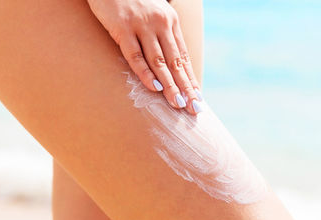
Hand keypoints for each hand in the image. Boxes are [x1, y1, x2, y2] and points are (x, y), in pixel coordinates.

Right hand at [87, 0, 202, 113]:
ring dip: (169, 84)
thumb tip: (169, 64)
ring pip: (159, 61)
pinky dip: (145, 72)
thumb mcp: (153, 15)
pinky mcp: (122, 28)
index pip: (183, 57)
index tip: (197, 97)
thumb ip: (162, 35)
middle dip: (185, 87)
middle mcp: (160, 24)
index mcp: (170, 22)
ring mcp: (142, 25)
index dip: (190, 78)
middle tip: (193, 107)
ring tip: (177, 103)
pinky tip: (154, 87)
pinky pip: (135, 55)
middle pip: (175, 62)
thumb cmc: (132, 1)